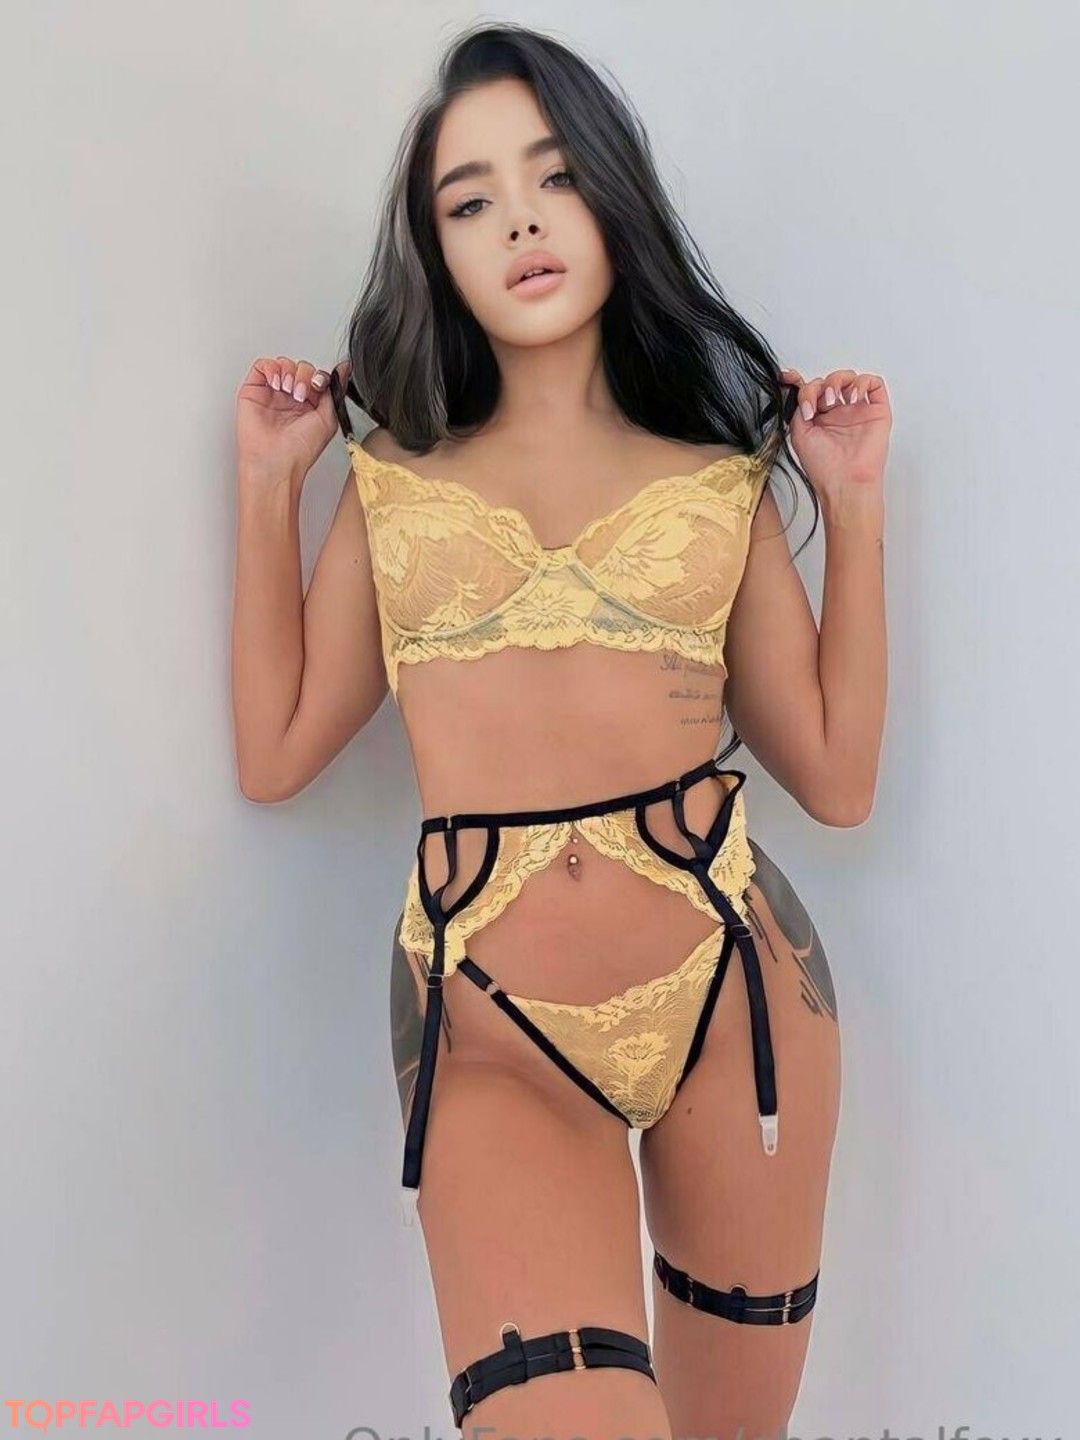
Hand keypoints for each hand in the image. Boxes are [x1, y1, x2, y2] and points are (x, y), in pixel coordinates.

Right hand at [235, 356, 350, 481]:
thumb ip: (335, 391)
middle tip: (301, 394)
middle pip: (301, 367)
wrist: (276, 460)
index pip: (316, 376)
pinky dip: (271, 368)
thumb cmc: (299, 449)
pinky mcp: (254, 390)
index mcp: (310, 404)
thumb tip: (345, 368)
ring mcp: (272, 393)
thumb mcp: (328, 419)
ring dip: (289, 372)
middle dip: (304, 375)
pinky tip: (276, 384)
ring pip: (283, 363)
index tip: (319, 385)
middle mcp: (291, 397)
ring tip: (288, 391)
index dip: (319, 376)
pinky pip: (262, 365)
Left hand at [779, 367, 891, 497]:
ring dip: (836, 381)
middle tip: (815, 405)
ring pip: (849, 378)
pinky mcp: (876, 411)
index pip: (811, 391)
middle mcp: (837, 413)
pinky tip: (852, 397)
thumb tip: (799, 390)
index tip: (787, 376)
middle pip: (827, 381)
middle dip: (817, 386)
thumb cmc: (824, 467)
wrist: (844, 482)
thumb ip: (798, 408)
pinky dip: (861, 383)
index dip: (799, 380)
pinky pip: (873, 384)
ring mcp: (857, 411)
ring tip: (832, 400)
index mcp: (819, 419)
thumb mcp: (799, 433)